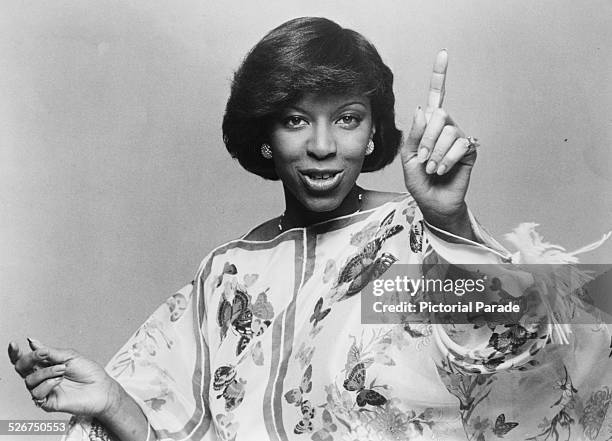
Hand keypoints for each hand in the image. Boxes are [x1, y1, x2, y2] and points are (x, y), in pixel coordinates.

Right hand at [8, 338, 120, 416]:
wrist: (101, 388)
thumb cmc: (88, 371)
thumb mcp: (70, 356)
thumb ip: (50, 352)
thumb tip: (32, 341)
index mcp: (45, 364)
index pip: (25, 359)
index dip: (15, 353)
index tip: (13, 344)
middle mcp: (41, 377)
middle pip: (21, 369)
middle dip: (28, 359)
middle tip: (43, 355)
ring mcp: (44, 390)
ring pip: (29, 381)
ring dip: (46, 372)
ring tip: (62, 369)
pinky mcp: (47, 402)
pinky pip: (37, 394)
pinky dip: (47, 384)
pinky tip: (59, 381)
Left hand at [401, 49, 476, 237]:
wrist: (432, 202)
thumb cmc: (418, 180)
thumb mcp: (408, 157)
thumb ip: (414, 134)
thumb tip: (423, 109)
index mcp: (429, 125)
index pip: (436, 96)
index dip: (440, 75)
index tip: (443, 53)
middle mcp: (445, 127)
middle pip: (440, 114)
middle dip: (426, 139)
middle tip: (422, 158)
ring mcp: (458, 137)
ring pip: (448, 131)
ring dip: (435, 153)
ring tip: (431, 168)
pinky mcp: (469, 150)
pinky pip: (459, 144)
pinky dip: (447, 159)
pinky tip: (442, 170)